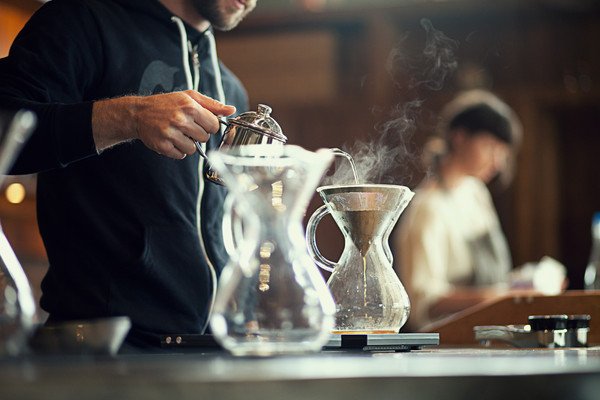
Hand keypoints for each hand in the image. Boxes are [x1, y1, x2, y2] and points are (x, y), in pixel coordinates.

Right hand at [92, 90, 235, 158]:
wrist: (139, 113)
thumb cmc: (167, 104)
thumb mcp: (189, 97)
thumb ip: (212, 105)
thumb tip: (231, 110)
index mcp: (190, 106)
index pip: (214, 125)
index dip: (209, 125)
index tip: (201, 122)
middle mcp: (180, 120)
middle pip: (205, 138)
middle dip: (198, 134)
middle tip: (187, 127)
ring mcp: (170, 133)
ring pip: (193, 149)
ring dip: (188, 144)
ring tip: (178, 134)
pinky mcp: (162, 145)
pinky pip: (180, 155)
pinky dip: (177, 150)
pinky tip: (171, 140)